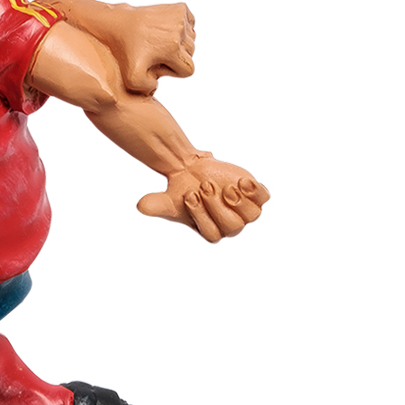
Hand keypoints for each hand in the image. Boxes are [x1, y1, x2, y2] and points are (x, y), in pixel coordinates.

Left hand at [113, 3, 195, 91]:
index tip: (159, 64)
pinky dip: (182, 29)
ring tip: (160, 42)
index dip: (174, 70)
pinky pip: (190, 24)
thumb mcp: (131, 77)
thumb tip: (158, 84)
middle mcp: (180, 31)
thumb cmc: (125, 50)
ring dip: (179, 42)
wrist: (119, 24)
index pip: (188, 69)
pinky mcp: (180, 7)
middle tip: (157, 53)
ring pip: (191, 39)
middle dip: (176, 56)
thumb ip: (148, 88)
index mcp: (173, 48)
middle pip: (190, 53)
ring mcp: (180, 17)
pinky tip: (165, 32)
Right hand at [137, 156, 269, 241]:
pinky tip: (243, 181)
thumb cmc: (181, 191)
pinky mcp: (255, 195)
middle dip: (218, 206)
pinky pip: (263, 197)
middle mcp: (231, 225)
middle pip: (233, 226)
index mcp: (212, 232)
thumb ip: (155, 206)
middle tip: (204, 186)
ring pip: (251, 214)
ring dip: (239, 200)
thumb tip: (141, 206)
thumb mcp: (166, 200)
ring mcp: (245, 211)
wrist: (194, 171)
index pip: (213, 233)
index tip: (189, 195)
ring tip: (224, 186)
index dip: (203, 216)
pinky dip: (256, 191)